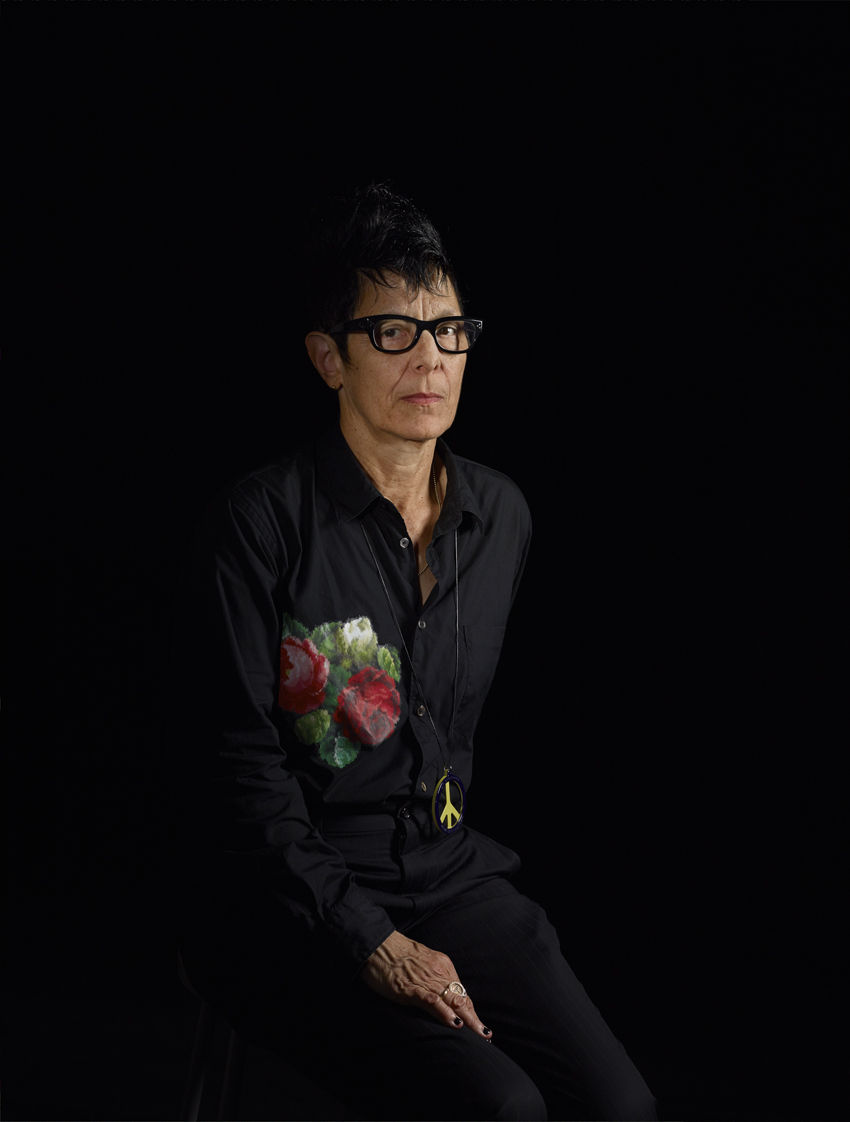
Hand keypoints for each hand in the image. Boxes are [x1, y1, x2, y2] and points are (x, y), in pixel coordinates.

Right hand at [360, 930, 491, 1039]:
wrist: (376, 945)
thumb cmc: (396, 955)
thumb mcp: (421, 963)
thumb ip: (433, 978)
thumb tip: (443, 998)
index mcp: (442, 965)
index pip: (461, 993)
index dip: (471, 1011)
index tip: (480, 1027)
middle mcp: (438, 971)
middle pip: (461, 999)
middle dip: (474, 1019)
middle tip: (486, 1036)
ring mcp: (425, 980)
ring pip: (452, 1001)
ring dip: (467, 1020)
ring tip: (479, 1035)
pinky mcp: (410, 988)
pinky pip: (431, 1001)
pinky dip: (444, 1013)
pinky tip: (455, 1024)